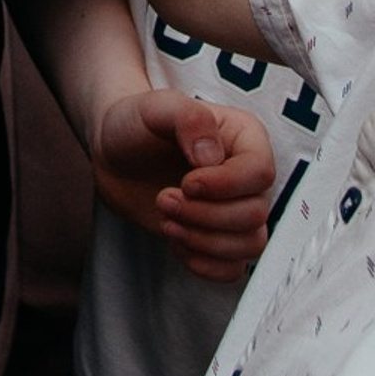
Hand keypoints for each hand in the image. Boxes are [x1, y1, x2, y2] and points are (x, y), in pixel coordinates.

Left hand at [89, 88, 274, 283]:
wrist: (114, 153)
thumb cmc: (137, 124)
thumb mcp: (155, 107)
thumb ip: (188, 118)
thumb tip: (212, 157)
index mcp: (245, 138)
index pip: (260, 173)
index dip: (225, 186)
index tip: (186, 183)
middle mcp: (248, 176)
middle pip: (255, 214)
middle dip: (205, 215)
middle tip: (164, 199)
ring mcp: (237, 209)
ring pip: (249, 245)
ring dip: (203, 241)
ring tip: (167, 221)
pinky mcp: (220, 238)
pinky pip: (233, 268)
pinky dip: (204, 264)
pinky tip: (176, 242)